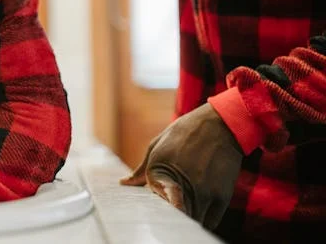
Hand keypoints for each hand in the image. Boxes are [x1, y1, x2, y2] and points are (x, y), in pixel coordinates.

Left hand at [120, 103, 243, 229]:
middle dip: (169, 217)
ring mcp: (202, 192)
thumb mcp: (159, 144)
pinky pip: (209, 222)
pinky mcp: (221, 197)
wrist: (221, 124)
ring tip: (183, 213)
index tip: (153, 211)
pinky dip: (202, 221)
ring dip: (186, 220)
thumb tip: (124, 183)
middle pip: (172, 216)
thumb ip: (142, 169)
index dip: (152, 210)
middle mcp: (181, 183)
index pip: (151, 202)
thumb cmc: (187, 132)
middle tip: (168, 214)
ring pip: (191, 221)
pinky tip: (197, 214)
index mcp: (158, 167)